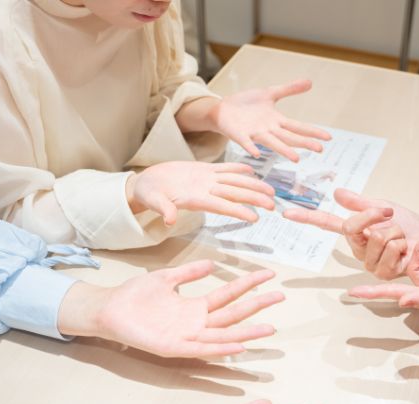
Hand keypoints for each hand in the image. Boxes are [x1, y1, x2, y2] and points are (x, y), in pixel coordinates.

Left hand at [58, 260, 284, 357]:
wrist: (108, 309)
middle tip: (280, 297)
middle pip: (234, 314)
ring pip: (224, 335)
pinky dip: (220, 348)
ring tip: (269, 328)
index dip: (249, 284)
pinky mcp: (174, 348)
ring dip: (246, 333)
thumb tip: (213, 263)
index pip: (230, 294)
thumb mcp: (165, 278)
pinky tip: (237, 345)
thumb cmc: (134, 296)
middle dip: (257, 306)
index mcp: (195, 307)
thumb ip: (189, 272)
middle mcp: (196, 324)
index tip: (269, 275)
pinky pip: (201, 350)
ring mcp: (187, 337)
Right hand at [127, 162, 275, 224]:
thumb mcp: (152, 201)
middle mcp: (205, 191)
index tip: (255, 218)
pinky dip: (239, 168)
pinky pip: (224, 169)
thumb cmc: (148, 194)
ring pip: (234, 182)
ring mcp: (206, 180)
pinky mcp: (203, 170)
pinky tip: (253, 169)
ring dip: (253, 185)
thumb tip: (168, 221)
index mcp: (195, 199)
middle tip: (273, 205)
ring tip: (270, 191)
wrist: (146, 184)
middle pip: (234, 194)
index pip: (221, 206)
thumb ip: (162, 209)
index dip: (238, 211)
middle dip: (254, 198)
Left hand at [208, 80, 332, 161]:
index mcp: (276, 121)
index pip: (298, 127)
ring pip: (272, 143)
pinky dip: (251, 147)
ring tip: (296, 159)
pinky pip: (246, 142)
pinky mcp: (239, 135)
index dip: (313, 131)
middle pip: (289, 137)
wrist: (223, 109)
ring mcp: (254, 134)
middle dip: (304, 143)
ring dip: (284, 150)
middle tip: (319, 149)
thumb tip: (310, 82)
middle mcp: (269, 130)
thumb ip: (289, 89)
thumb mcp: (270, 94)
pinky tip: (257, 153)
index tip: (328, 137)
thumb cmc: (247, 105)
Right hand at [283, 189, 418, 280]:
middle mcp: (359, 250)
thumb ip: (360, 203)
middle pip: (358, 227)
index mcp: (355, 233)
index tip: (286, 214)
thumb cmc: (410, 227)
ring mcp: (372, 264)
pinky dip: (409, 247)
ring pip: (380, 239)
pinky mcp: (386, 274)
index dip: (307, 218)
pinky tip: (412, 250)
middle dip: (382, 218)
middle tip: (395, 222)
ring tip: (404, 241)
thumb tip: (336, 192)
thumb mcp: (384, 207)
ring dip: (399, 233)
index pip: (327, 224)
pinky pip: (395, 252)